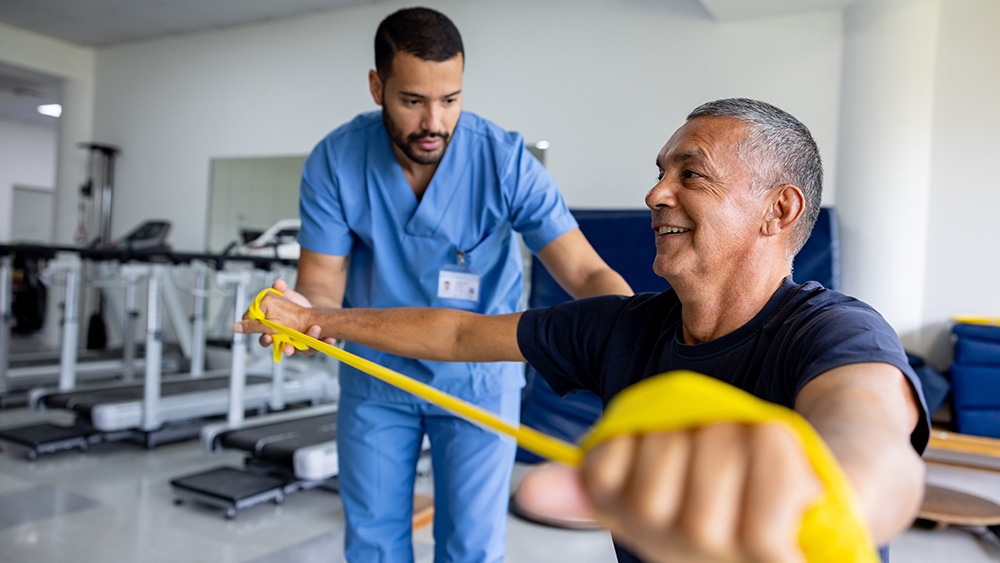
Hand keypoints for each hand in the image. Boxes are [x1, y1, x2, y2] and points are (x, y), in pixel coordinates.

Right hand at [232, 278, 335, 355]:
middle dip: (287, 349)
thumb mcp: (287, 295)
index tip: (268, 337)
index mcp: (274, 332)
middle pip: (284, 349)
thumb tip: (278, 283)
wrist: (312, 308)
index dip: (266, 340)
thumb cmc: (294, 304)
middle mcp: (286, 341)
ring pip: (303, 349)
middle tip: (288, 348)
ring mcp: (301, 344)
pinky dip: (325, 342)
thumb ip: (281, 289)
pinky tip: (331, 338)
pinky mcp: (314, 344)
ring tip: (315, 329)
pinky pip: (319, 346)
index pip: (265, 340)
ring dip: (309, 343)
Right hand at [518, 422, 821, 562]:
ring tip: (762, 474)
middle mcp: (667, 548)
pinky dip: (781, 446)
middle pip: (665, 443)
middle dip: (698, 431)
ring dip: (745, 437)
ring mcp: (717, 554)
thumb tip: (529, 490)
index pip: (603, 463)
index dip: (641, 438)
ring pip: (716, 442)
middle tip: (727, 463)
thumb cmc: (735, 492)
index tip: (672, 455)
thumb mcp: (654, 481)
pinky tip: (792, 483)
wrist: (824, 515)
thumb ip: (589, 487)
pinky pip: (763, 449)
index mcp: (633, 525)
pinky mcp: (770, 553)